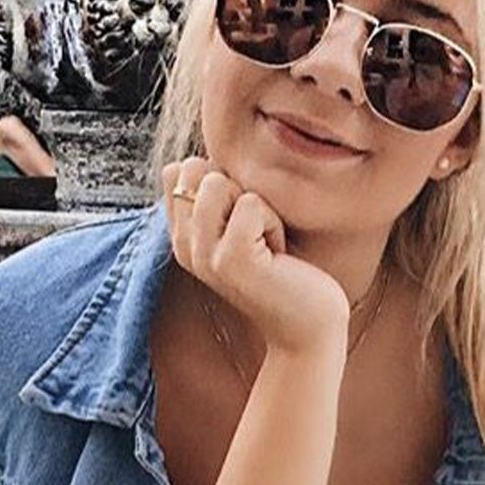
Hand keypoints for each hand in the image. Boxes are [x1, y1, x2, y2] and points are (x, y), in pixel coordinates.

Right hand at [159, 156, 346, 354]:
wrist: (308, 326)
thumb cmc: (285, 271)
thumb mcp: (244, 227)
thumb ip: (219, 197)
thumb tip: (200, 158)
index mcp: (182, 236)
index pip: (176, 171)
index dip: (219, 179)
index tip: (241, 221)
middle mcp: (184, 246)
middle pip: (195, 169)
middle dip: (238, 190)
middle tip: (256, 233)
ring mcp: (204, 254)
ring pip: (218, 182)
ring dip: (257, 206)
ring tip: (266, 243)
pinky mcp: (231, 259)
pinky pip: (252, 203)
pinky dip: (274, 223)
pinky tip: (277, 254)